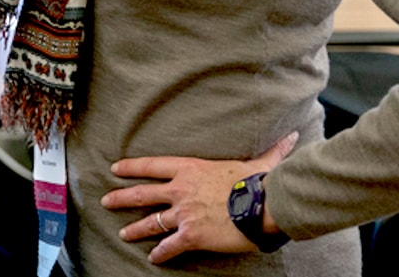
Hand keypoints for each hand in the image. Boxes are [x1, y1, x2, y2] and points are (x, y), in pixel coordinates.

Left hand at [101, 132, 296, 264]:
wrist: (263, 205)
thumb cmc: (259, 183)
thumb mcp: (260, 163)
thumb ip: (273, 151)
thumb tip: (294, 139)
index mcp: (189, 168)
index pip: (151, 165)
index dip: (131, 167)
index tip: (115, 168)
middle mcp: (179, 190)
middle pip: (141, 193)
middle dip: (120, 197)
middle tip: (105, 200)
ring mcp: (183, 213)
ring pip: (150, 222)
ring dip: (135, 229)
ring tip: (123, 234)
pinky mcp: (191, 234)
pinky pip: (170, 246)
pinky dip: (160, 253)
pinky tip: (153, 258)